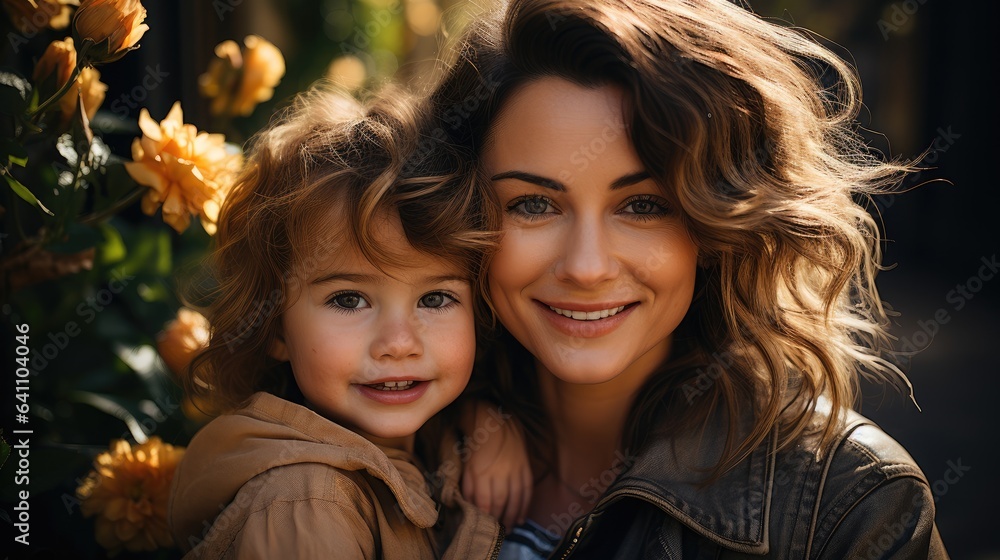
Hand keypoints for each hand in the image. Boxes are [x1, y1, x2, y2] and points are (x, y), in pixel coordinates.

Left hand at [459, 401, 532, 528]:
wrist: (493, 418)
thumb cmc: (475, 443)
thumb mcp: (465, 464)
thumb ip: (468, 486)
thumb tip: (469, 506)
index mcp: (480, 471)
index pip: (484, 501)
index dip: (486, 517)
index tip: (485, 527)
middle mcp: (499, 471)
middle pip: (501, 502)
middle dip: (500, 520)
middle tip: (499, 532)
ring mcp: (514, 468)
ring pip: (516, 498)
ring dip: (513, 516)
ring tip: (510, 528)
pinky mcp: (525, 465)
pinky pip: (527, 489)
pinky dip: (525, 505)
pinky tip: (522, 517)